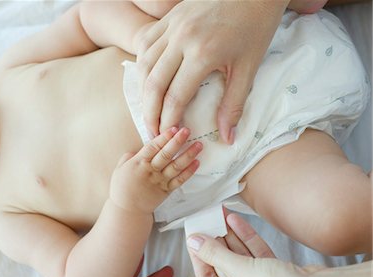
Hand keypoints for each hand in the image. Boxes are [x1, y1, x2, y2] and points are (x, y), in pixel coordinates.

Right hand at [110, 127, 201, 213]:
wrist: (128, 210)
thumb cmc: (122, 188)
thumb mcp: (120, 168)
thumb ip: (130, 156)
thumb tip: (140, 148)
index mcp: (138, 163)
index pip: (152, 147)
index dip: (163, 137)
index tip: (172, 128)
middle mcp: (150, 171)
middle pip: (166, 154)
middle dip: (177, 141)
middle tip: (187, 131)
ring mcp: (160, 181)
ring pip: (176, 166)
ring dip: (188, 155)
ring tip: (198, 145)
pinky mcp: (167, 190)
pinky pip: (180, 180)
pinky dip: (189, 172)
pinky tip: (197, 163)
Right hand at [134, 0, 288, 142]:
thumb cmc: (255, 28)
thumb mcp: (249, 69)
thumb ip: (233, 105)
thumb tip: (227, 137)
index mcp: (203, 54)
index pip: (175, 97)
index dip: (168, 121)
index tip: (168, 135)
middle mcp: (181, 39)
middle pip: (153, 84)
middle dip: (149, 113)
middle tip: (152, 131)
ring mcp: (171, 26)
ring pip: (144, 64)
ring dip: (143, 91)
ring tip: (149, 109)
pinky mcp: (169, 18)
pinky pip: (145, 44)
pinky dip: (143, 65)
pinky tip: (148, 79)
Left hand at [186, 213, 325, 276]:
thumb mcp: (240, 271)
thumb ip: (215, 254)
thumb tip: (194, 242)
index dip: (198, 254)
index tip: (193, 235)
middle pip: (222, 265)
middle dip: (215, 242)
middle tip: (207, 221)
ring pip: (239, 257)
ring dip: (229, 236)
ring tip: (219, 216)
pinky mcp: (275, 274)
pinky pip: (255, 255)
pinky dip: (245, 238)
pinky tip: (235, 221)